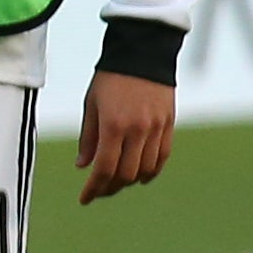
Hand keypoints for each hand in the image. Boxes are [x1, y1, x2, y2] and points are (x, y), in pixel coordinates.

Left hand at [74, 71, 175, 202]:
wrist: (143, 53)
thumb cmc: (109, 78)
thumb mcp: (91, 105)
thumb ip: (88, 138)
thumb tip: (83, 167)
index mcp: (113, 125)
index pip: (103, 169)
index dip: (93, 189)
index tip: (84, 199)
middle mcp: (137, 130)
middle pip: (125, 174)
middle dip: (109, 188)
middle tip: (98, 190)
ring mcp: (156, 129)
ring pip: (145, 170)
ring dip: (130, 181)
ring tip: (116, 182)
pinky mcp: (169, 125)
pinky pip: (162, 158)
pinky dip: (151, 171)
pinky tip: (140, 176)